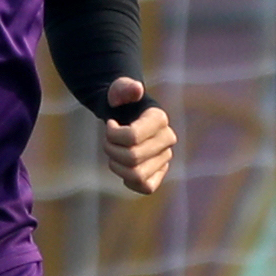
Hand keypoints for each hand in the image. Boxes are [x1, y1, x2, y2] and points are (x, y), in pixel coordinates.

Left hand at [103, 77, 174, 194]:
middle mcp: (167, 140)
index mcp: (159, 119)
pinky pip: (145, 187)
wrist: (125, 117)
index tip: (110, 123)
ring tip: (113, 153)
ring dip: (117, 166)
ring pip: (137, 175)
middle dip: (111, 149)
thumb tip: (135, 89)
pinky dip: (129, 180)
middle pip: (132, 158)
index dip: (112, 134)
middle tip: (108, 140)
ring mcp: (165, 158)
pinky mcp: (159, 174)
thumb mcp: (117, 91)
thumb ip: (123, 88)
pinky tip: (123, 166)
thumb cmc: (120, 103)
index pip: (132, 137)